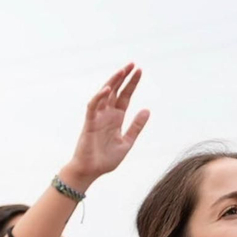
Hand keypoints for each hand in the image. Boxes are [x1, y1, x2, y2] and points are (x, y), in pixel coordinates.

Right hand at [67, 63, 148, 184]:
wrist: (90, 172)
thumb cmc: (105, 160)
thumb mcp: (127, 142)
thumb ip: (136, 126)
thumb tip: (146, 110)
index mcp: (116, 118)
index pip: (125, 96)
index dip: (132, 84)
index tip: (139, 71)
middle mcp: (106, 115)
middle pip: (115, 91)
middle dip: (123, 78)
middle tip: (132, 64)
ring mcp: (97, 118)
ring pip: (104, 95)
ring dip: (112, 82)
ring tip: (122, 71)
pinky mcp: (89, 124)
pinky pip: (92, 108)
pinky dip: (99, 98)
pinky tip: (107, 89)